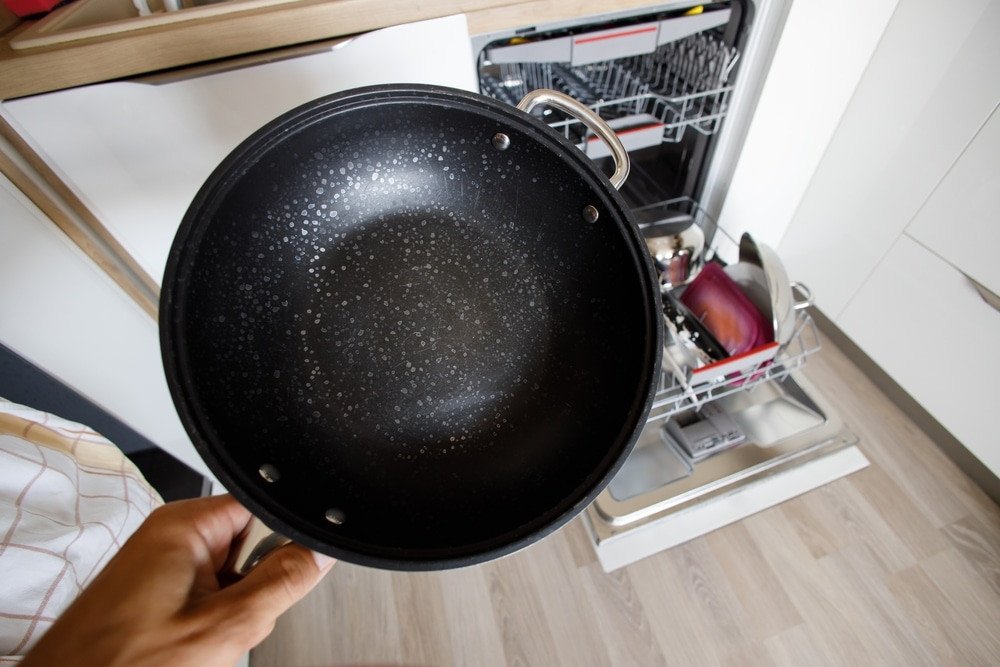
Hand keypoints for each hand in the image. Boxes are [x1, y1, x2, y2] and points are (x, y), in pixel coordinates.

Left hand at [22, 494, 334, 666]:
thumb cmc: (123, 665)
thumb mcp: (224, 626)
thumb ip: (281, 583)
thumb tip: (320, 551)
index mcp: (184, 526)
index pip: (262, 505)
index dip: (286, 538)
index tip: (293, 567)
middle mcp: (167, 536)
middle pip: (249, 542)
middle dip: (256, 585)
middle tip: (235, 618)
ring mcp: (157, 563)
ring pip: (229, 574)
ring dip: (233, 608)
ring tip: (207, 637)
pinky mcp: (151, 589)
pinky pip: (205, 592)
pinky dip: (211, 619)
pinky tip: (194, 643)